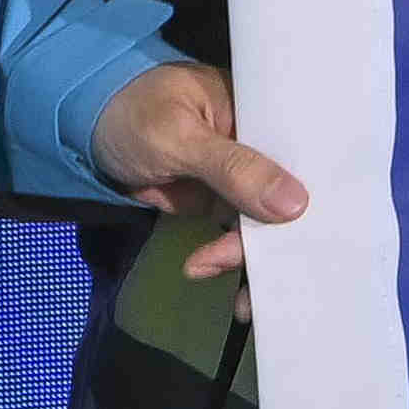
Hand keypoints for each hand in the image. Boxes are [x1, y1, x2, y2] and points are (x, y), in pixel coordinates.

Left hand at [95, 59, 312, 283]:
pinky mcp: (221, 200)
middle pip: (289, 194)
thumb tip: (296, 205)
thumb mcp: (181, 138)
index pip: (303, 151)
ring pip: (265, 220)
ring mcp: (241, 176)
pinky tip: (205, 270)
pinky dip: (227, 256)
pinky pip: (237, 232)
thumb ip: (234, 169)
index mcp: (261, 112)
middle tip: (269, 280)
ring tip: (239, 296)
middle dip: (285, 239)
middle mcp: (261, 145)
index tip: (324, 235)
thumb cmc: (133, 115)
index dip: (320, 190)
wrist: (85, 132)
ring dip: (252, 256)